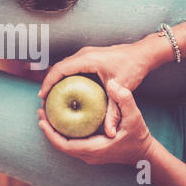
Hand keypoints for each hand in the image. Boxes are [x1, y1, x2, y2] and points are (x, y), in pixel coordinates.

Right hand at [38, 39, 161, 136]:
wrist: (143, 53)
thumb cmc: (133, 68)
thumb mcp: (122, 89)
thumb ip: (114, 112)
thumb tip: (110, 133)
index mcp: (87, 60)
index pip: (59, 69)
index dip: (48, 82)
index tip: (42, 96)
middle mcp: (83, 54)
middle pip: (57, 67)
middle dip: (48, 83)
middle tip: (44, 100)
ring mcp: (85, 54)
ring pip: (63, 66)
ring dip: (55, 79)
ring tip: (51, 96)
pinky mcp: (89, 56)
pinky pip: (71, 66)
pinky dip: (64, 77)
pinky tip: (65, 90)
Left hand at [38, 80, 154, 165]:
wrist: (144, 153)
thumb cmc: (139, 136)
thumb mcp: (135, 117)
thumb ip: (125, 101)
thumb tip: (113, 85)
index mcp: (94, 149)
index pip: (64, 145)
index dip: (50, 133)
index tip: (41, 119)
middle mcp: (87, 154)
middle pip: (59, 143)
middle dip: (48, 128)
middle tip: (40, 110)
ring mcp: (88, 154)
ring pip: (64, 143)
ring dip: (54, 129)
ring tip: (46, 111)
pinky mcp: (89, 150)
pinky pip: (70, 141)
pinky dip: (63, 130)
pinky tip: (61, 115)